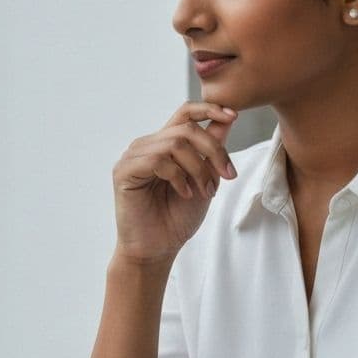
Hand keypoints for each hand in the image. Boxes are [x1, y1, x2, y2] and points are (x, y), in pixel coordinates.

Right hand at [111, 102, 238, 264]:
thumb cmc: (177, 217)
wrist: (157, 249)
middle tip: (227, 176)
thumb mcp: (205, 180)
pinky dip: (178, 177)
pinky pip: (157, 161)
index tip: (233, 115)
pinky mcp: (124, 171)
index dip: (209, 108)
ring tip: (204, 192)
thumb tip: (227, 119)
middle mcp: (147, 145)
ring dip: (198, 169)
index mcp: (164, 145)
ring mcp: (133, 156)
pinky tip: (184, 193)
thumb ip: (212, 151)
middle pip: (186, 129)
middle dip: (214, 150)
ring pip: (174, 144)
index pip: (185, 114)